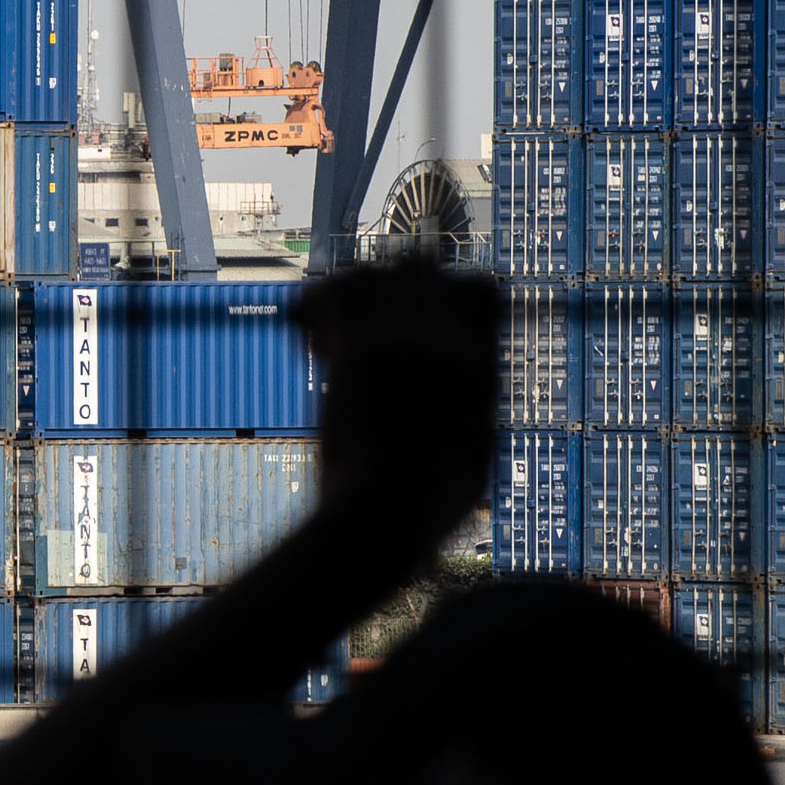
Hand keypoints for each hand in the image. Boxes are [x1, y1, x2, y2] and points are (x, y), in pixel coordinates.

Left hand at [295, 258, 499, 557]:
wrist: (387, 518)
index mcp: (479, 364)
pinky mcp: (357, 351)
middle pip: (421, 266)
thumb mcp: (471, 462)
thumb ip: (470, 421)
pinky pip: (325, 293)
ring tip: (329, 339)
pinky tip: (304, 345)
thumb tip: (470, 422)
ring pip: (369, 272)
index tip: (415, 330)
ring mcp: (403, 340)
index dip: (444, 295)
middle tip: (361, 334)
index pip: (480, 288)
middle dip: (387, 289)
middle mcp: (446, 340)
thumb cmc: (423, 512)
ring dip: (345, 297)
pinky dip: (308, 309)